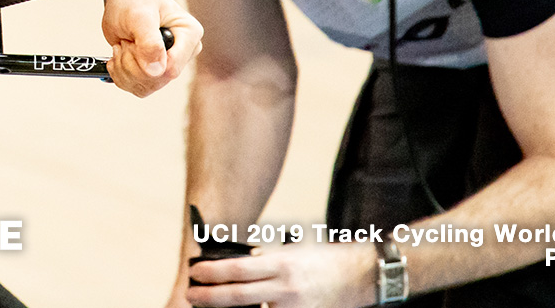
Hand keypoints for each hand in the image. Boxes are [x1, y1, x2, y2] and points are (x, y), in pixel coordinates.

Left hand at [102, 0, 198, 96]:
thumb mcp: (139, 16)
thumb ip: (149, 42)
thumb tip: (156, 70)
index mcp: (189, 35)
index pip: (172, 67)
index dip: (146, 62)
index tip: (133, 43)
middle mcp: (183, 53)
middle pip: (157, 80)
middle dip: (132, 63)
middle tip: (126, 40)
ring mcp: (168, 65)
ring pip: (145, 87)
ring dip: (124, 68)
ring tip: (124, 44)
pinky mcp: (153, 73)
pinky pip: (136, 88)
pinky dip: (120, 74)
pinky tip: (120, 54)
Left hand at [185, 239, 376, 307]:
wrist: (363, 277)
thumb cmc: (325, 261)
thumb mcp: (293, 252)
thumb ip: (265, 260)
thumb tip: (235, 266)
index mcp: (282, 265)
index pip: (239, 270)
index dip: (213, 273)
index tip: (194, 273)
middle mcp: (286, 289)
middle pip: (239, 297)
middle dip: (210, 298)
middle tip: (191, 296)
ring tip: (211, 307)